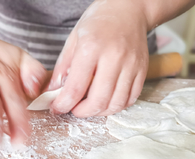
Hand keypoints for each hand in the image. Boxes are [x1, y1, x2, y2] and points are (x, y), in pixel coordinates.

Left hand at [49, 0, 149, 116]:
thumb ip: (63, 67)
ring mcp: (131, 65)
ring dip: (100, 112)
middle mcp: (114, 57)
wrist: (130, 9)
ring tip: (90, 105)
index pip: (75, 88)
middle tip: (74, 109)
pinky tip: (107, 100)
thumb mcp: (74, 39)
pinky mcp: (142, 70)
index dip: (63, 104)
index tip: (57, 108)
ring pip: (116, 104)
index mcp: (91, 47)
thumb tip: (52, 91)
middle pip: (98, 101)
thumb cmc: (99, 22)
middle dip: (82, 112)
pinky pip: (130, 99)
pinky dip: (116, 106)